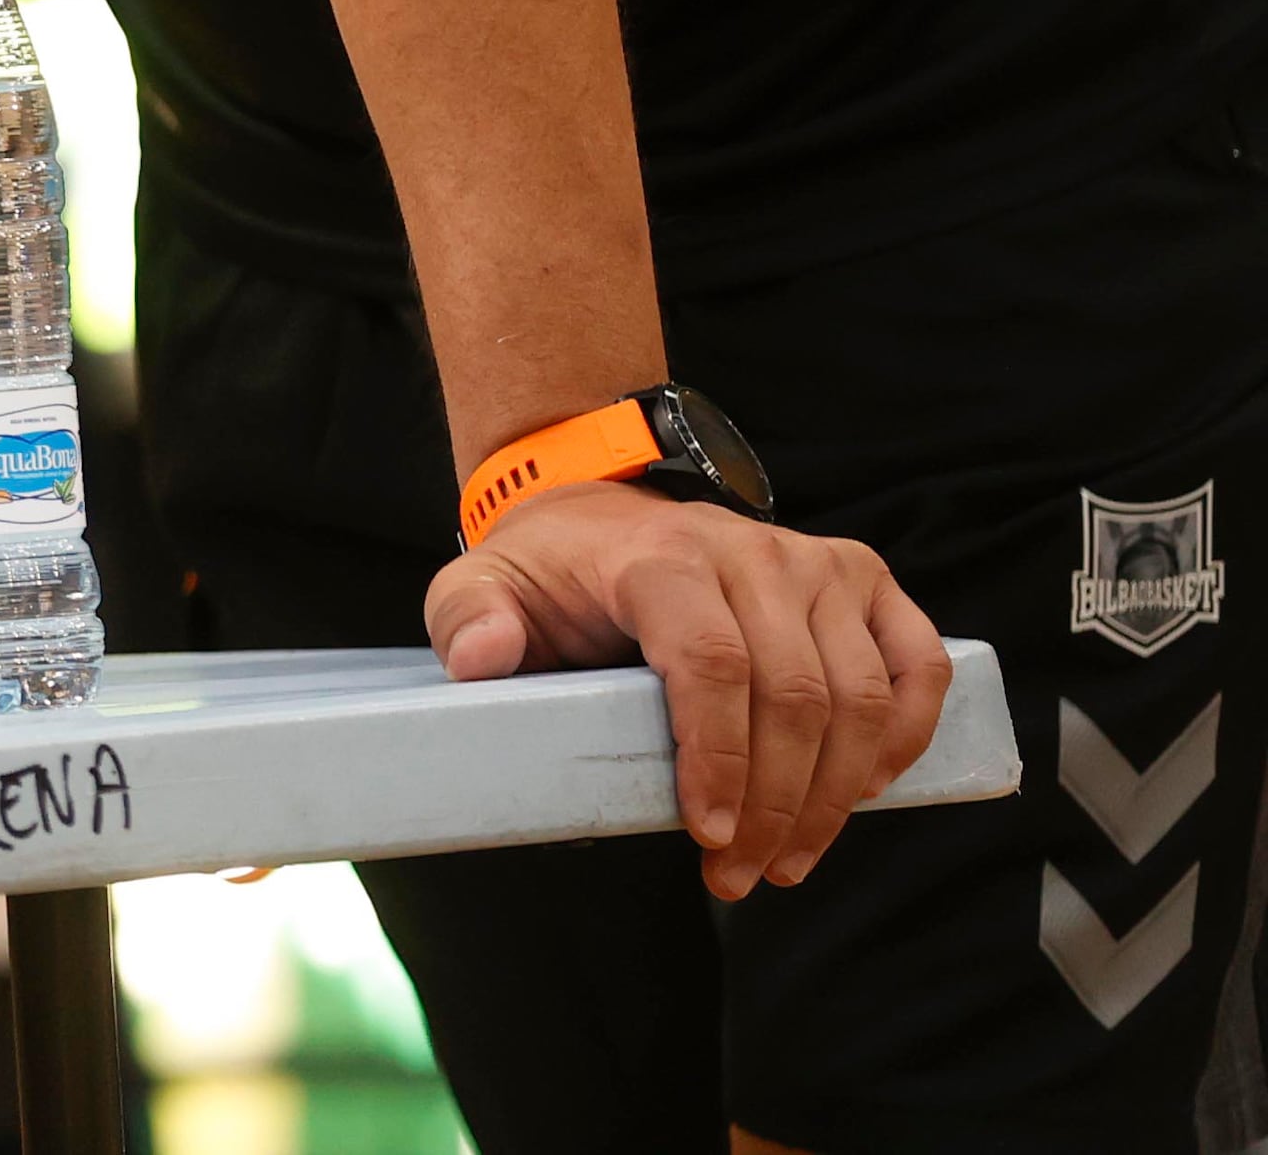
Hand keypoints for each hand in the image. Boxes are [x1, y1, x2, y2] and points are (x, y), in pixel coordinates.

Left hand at [426, 481, 947, 897]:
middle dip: (775, 806)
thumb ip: (470, 618)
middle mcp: (754, 552)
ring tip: (788, 859)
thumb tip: (481, 662)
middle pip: (793, 696)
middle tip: (740, 876)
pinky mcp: (863, 582)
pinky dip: (906, 737)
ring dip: (835, 796)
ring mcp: (817, 564)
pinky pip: (917, 664)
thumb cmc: (553, 568)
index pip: (710, 663)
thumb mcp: (486, 584)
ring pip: (860, 696)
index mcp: (662, 558)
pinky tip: (864, 793)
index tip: (706, 837)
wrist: (606, 511)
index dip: (718, 759)